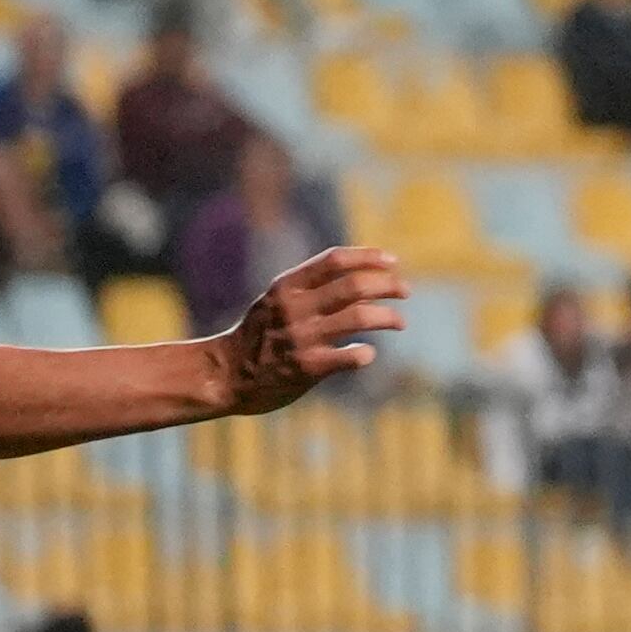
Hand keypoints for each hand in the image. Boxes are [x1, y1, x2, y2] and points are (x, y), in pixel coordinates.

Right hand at [220, 245, 403, 413]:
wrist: (226, 375)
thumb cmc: (257, 336)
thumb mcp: (274, 300)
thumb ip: (307, 287)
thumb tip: (354, 273)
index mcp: (287, 286)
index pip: (334, 260)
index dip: (368, 257)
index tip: (392, 261)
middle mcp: (295, 307)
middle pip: (354, 286)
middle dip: (387, 285)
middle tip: (404, 291)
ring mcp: (301, 337)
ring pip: (359, 317)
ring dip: (387, 317)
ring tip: (400, 321)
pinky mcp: (307, 367)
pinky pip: (349, 357)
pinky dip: (364, 353)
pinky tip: (368, 354)